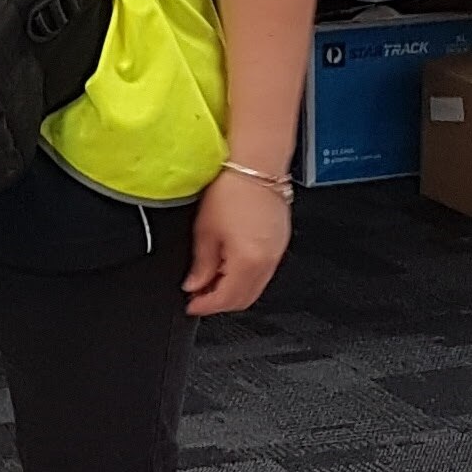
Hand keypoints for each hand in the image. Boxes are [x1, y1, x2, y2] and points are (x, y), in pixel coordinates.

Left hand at [184, 168, 289, 316]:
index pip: (225, 299)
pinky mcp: (280, 243)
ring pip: (255, 288)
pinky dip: (246, 277)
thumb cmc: (232, 189)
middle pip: (243, 300)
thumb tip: (195, 284)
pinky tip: (231, 267)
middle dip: (219, 303)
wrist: (256, 165)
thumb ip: (201, 264)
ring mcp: (277, 253)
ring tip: (212, 282)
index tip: (191, 304)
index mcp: (248, 261)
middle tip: (199, 296)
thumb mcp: (205, 230)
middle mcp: (268, 261)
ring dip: (233, 291)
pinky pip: (264, 272)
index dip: (204, 306)